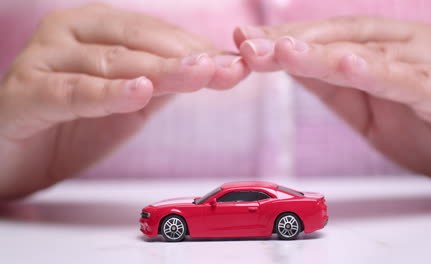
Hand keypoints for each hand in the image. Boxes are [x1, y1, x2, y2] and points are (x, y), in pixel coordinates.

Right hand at [0, 3, 248, 198]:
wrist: (14, 153)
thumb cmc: (70, 122)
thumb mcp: (126, 99)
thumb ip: (162, 82)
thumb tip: (212, 70)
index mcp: (95, 28)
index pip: (154, 31)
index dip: (195, 46)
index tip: (234, 64)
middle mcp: (69, 33)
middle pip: (136, 41)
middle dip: (184, 56)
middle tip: (223, 68)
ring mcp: (44, 59)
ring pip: (110, 62)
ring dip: (159, 71)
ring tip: (197, 74)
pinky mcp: (26, 92)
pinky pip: (73, 92)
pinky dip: (108, 93)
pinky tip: (138, 93)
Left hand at [235, 16, 430, 180]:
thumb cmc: (429, 121)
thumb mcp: (367, 107)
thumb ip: (332, 85)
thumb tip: (291, 68)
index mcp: (379, 48)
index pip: (323, 37)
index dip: (283, 38)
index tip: (245, 42)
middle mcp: (400, 44)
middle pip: (337, 37)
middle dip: (291, 41)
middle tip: (249, 44)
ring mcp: (424, 61)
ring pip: (366, 53)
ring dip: (322, 51)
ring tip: (285, 49)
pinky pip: (407, 78)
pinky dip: (377, 71)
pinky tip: (348, 64)